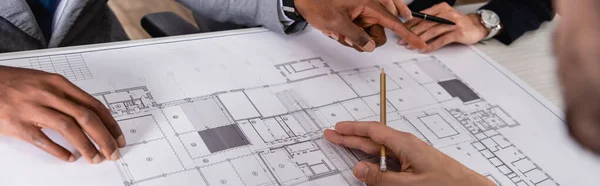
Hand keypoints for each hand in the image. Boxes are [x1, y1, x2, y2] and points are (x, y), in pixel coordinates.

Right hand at [0, 66, 124, 163]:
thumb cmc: (13, 83)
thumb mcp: (44, 82)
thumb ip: (67, 96)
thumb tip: (92, 114)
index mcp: (58, 83)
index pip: (94, 105)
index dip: (110, 123)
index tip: (118, 136)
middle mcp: (49, 94)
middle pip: (86, 117)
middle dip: (104, 138)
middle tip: (113, 152)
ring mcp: (33, 109)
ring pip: (69, 128)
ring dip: (86, 146)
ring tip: (95, 158)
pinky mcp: (18, 124)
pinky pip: (43, 140)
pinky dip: (59, 151)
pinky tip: (69, 157)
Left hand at [294, 0, 425, 51]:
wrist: (305, 0)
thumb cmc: (319, 4)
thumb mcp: (338, 24)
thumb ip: (357, 37)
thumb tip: (370, 46)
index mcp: (369, 4)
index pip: (393, 22)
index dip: (408, 33)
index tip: (419, 43)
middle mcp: (368, 8)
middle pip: (379, 34)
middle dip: (365, 41)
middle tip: (347, 38)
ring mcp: (361, 14)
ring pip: (368, 36)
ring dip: (353, 40)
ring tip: (337, 32)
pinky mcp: (354, 18)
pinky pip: (359, 34)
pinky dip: (350, 37)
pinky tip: (337, 32)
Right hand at [324, 121, 494, 185]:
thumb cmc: (446, 183)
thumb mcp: (409, 184)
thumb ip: (381, 178)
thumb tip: (358, 169)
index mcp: (405, 143)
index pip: (372, 132)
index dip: (352, 130)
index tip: (336, 129)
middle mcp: (406, 145)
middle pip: (372, 138)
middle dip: (350, 136)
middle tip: (332, 135)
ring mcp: (409, 153)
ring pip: (379, 148)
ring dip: (360, 147)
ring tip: (344, 144)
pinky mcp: (413, 162)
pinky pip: (388, 157)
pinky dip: (373, 158)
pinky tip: (367, 161)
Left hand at [401, 2, 488, 52]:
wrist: (477, 26)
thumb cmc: (458, 23)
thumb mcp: (444, 17)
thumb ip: (431, 20)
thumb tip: (413, 27)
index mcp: (441, 8)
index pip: (422, 16)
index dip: (410, 24)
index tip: (401, 31)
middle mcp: (446, 14)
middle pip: (425, 24)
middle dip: (412, 33)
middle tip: (403, 40)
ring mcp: (452, 23)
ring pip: (432, 32)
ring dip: (420, 40)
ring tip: (411, 46)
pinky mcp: (458, 33)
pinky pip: (441, 40)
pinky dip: (432, 46)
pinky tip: (425, 50)